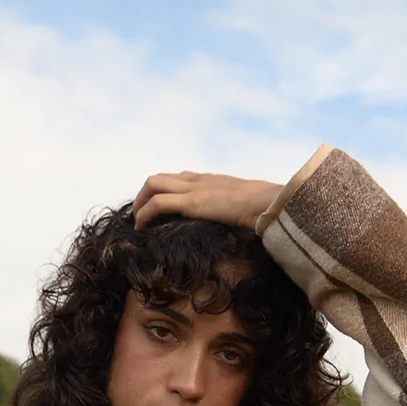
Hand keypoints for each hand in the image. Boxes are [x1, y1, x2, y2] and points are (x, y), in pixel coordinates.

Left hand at [132, 171, 281, 232]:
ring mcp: (194, 188)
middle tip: (140, 215)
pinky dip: (144, 214)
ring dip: (140, 203)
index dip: (163, 192)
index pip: (178, 179)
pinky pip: (158, 203)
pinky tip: (141, 227)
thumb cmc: (263, 209)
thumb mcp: (243, 208)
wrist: (269, 202)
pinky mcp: (192, 202)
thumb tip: (239, 227)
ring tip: (137, 222)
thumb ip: (234, 212)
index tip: (157, 210)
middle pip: (160, 178)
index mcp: (210, 180)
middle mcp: (198, 179)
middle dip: (144, 195)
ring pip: (153, 184)